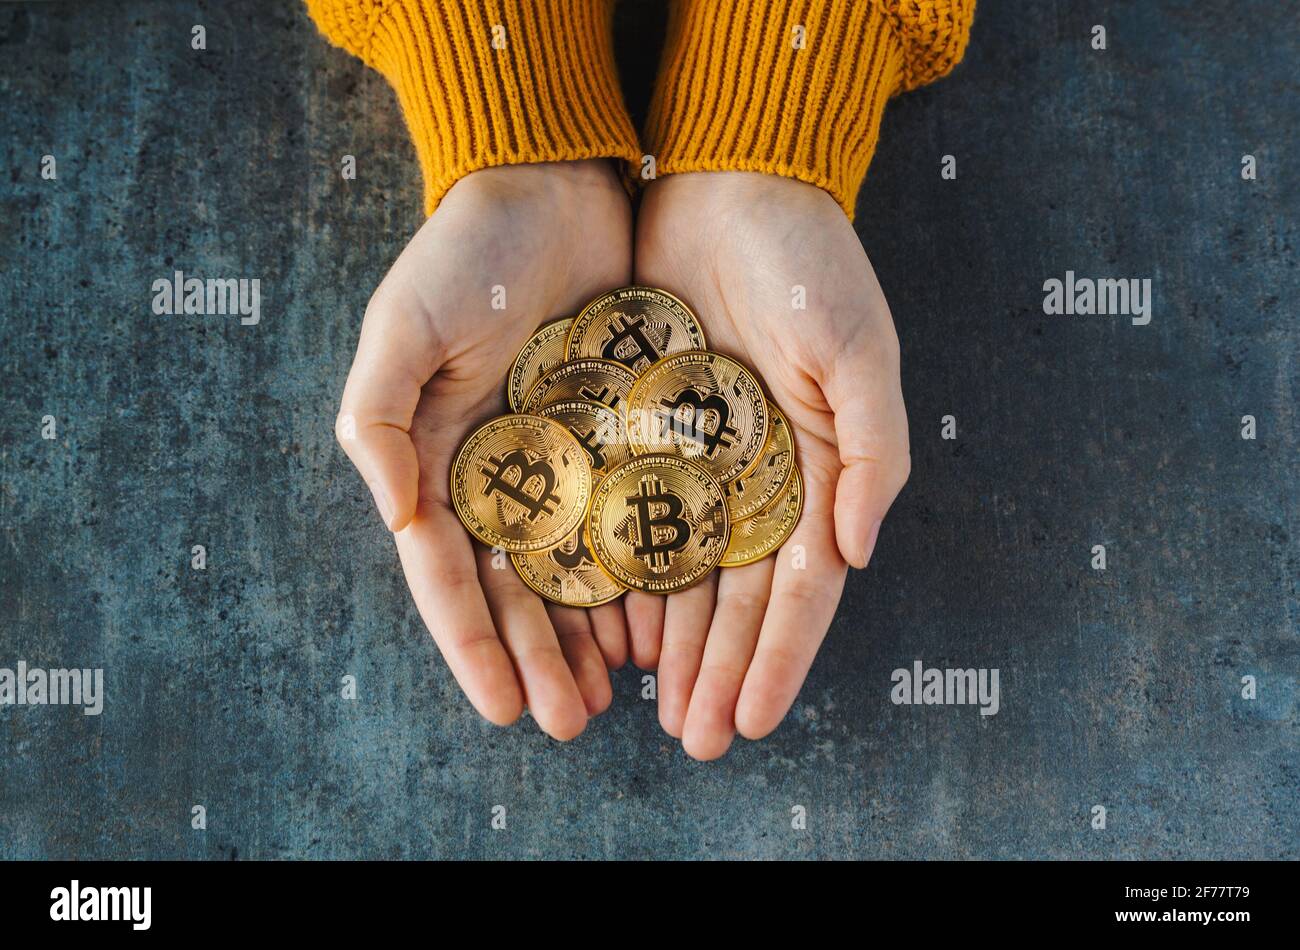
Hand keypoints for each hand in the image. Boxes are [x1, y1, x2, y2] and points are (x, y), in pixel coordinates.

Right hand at [336, 160, 633, 739]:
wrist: (551, 183)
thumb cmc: (468, 251)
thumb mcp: (402, 327)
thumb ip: (379, 422)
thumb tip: (400, 521)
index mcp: (440, 458)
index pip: (451, 572)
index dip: (472, 645)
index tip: (502, 710)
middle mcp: (500, 470)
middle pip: (518, 587)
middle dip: (538, 658)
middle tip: (571, 724)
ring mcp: (564, 456)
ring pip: (576, 567)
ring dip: (589, 635)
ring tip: (619, 696)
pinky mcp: (622, 433)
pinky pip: (631, 516)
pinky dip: (639, 571)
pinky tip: (658, 621)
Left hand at [629, 172, 910, 758]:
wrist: (729, 183)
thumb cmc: (808, 262)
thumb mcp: (859, 350)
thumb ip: (872, 451)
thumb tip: (857, 554)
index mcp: (814, 468)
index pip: (800, 585)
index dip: (778, 657)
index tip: (749, 721)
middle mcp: (753, 476)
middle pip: (734, 595)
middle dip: (716, 669)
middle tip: (690, 740)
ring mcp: (693, 459)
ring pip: (678, 572)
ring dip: (668, 642)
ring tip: (644, 706)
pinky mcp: (636, 430)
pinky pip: (624, 515)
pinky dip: (618, 572)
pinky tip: (604, 627)